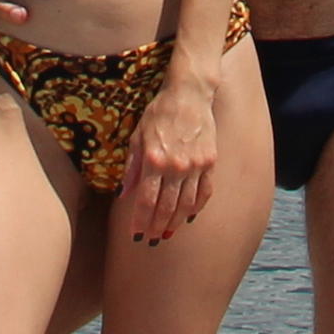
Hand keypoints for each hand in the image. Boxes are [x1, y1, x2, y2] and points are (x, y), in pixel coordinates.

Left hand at [124, 69, 220, 243]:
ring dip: (175, 223)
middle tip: (151, 240)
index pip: (146, 201)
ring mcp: (196, 165)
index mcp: (154, 160)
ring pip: (186, 205)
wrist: (190, 94)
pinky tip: (187, 217)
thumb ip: (132, 167)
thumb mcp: (137, 136)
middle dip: (156, 227)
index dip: (140, 221)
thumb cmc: (159, 113)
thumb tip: (124, 194)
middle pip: (166, 208)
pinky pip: (204, 193)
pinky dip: (195, 208)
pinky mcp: (210, 162)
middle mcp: (176, 166)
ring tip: (166, 233)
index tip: (136, 235)